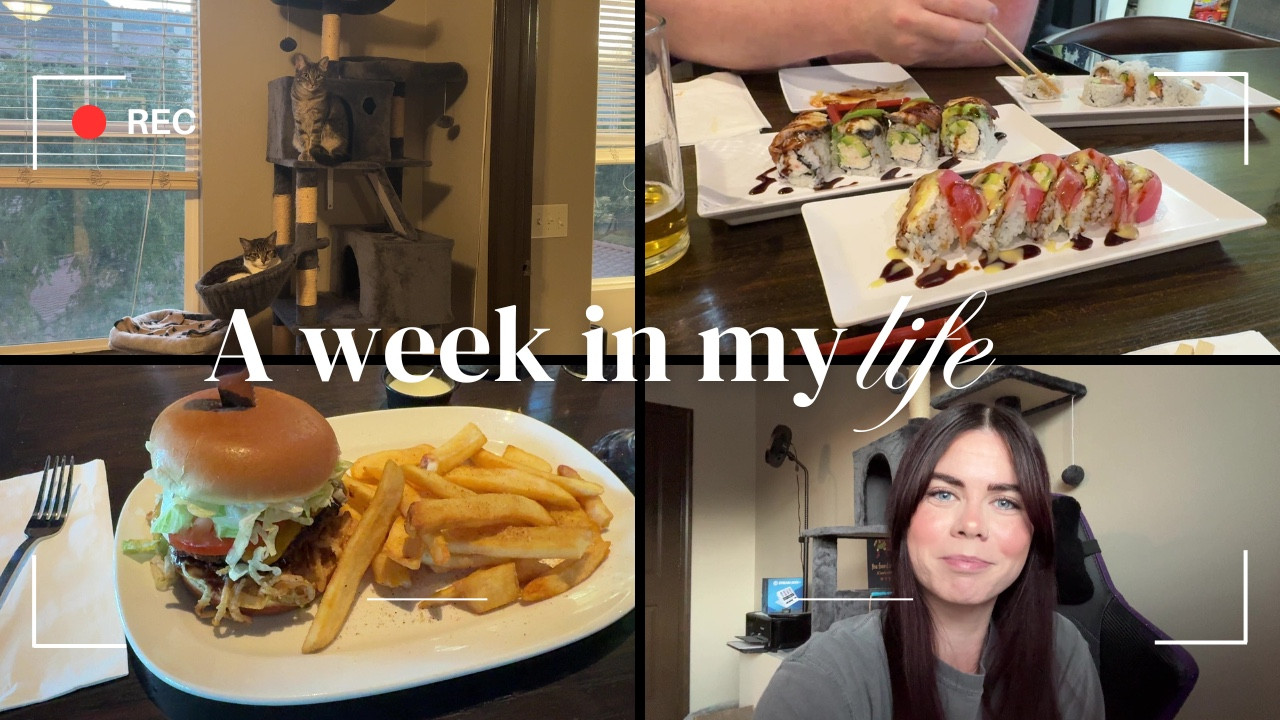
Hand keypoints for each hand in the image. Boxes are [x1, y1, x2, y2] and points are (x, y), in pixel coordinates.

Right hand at [853, 0, 997, 65]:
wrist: (859, 20)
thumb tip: (974, 3)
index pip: (957, 6)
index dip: (980, 10)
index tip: (991, 11)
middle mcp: (910, 23)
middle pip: (957, 32)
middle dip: (978, 31)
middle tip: (984, 26)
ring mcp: (909, 45)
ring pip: (950, 46)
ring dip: (965, 39)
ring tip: (967, 28)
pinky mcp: (908, 59)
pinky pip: (938, 53)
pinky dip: (947, 45)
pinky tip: (942, 35)